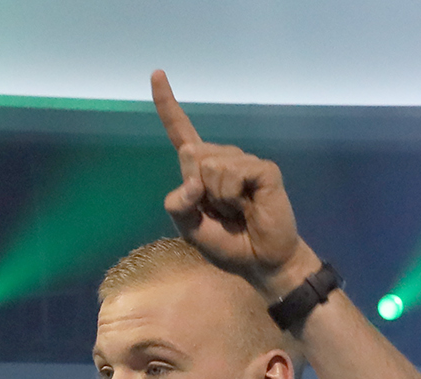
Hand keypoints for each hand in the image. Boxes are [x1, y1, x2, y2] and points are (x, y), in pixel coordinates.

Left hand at [152, 70, 321, 294]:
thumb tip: (192, 183)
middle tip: (219, 211)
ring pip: (210, 166)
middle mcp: (221, 158)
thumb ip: (179, 206)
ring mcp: (244, 161)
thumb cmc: (226, 243)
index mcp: (199, 169)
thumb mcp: (189, 228)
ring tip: (236, 211)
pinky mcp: (264, 170)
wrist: (259, 262)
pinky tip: (249, 206)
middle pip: (190, 153)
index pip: (180, 131)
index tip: (157, 73)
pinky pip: (234, 174)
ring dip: (218, 198)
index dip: (167, 104)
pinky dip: (233, 196)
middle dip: (197, 188)